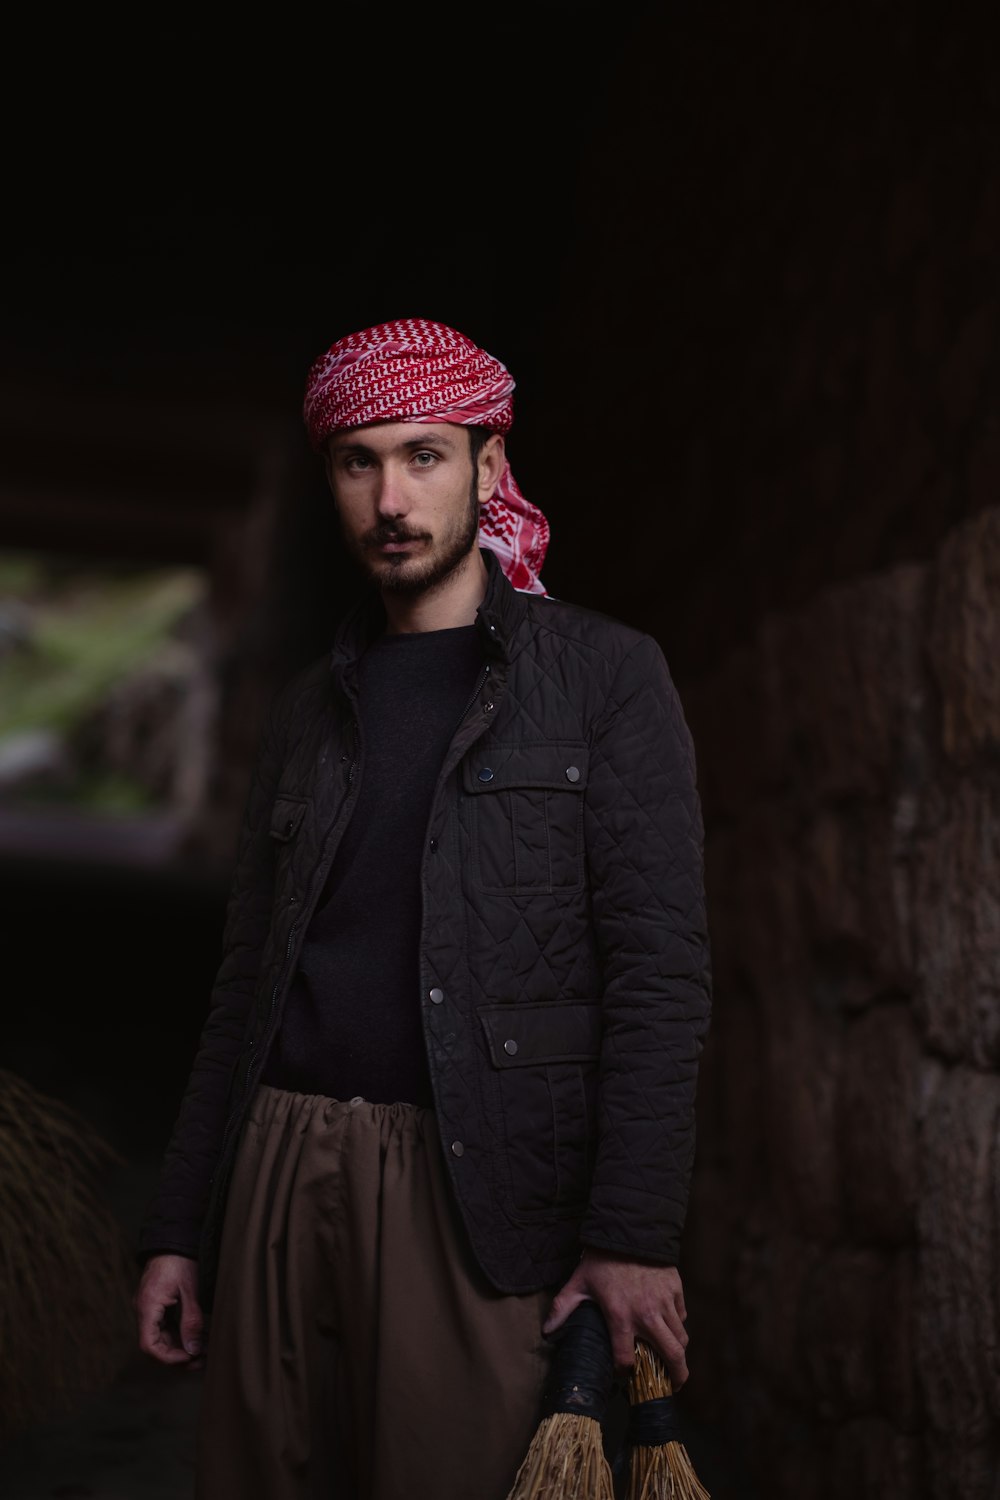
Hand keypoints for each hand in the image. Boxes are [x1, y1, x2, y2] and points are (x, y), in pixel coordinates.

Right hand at [135, 1253, 204, 1367]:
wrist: (173, 1238)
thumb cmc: (180, 1260)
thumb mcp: (190, 1290)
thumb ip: (191, 1320)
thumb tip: (193, 1350)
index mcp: (148, 1306)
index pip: (149, 1345)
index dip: (168, 1357)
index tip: (189, 1357)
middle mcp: (144, 1310)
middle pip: (155, 1344)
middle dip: (178, 1355)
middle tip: (202, 1360)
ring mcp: (149, 1308)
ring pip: (161, 1337)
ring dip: (180, 1346)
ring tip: (204, 1351)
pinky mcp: (157, 1305)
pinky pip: (165, 1327)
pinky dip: (179, 1334)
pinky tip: (198, 1337)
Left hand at [542, 1248, 689, 1387]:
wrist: (628, 1228)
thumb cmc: (601, 1258)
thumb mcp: (579, 1283)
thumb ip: (562, 1308)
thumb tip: (547, 1331)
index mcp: (620, 1316)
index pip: (627, 1359)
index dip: (624, 1371)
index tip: (624, 1372)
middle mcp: (647, 1314)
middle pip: (672, 1355)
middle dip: (677, 1377)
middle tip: (674, 1385)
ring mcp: (665, 1302)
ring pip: (681, 1337)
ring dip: (678, 1351)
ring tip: (673, 1359)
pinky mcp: (675, 1289)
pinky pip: (682, 1315)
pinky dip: (678, 1324)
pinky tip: (669, 1325)